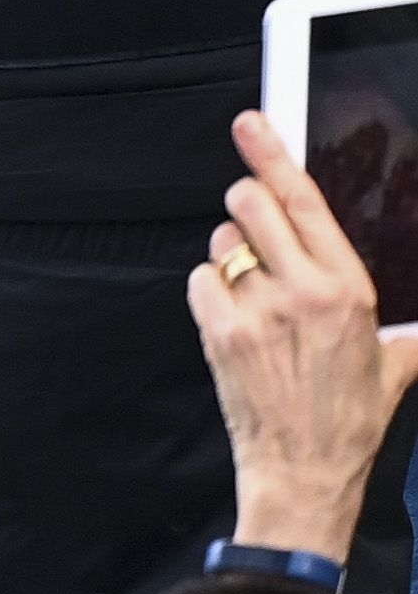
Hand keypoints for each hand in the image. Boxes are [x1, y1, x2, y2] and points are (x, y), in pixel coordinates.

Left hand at [195, 106, 417, 561]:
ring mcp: (258, 311)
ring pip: (221, 243)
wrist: (306, 471)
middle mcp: (304, 292)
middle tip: (252, 226)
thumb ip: (413, 331)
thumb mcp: (396, 365)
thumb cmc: (351, 417)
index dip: (273, 155)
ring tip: (254, 295)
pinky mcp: (220, 331)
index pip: (304, 203)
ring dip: (229, 257)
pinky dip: (209, 290)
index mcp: (349, 290)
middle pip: (249, 205)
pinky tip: (233, 318)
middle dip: (244, 205)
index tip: (252, 122)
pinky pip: (198, 279)